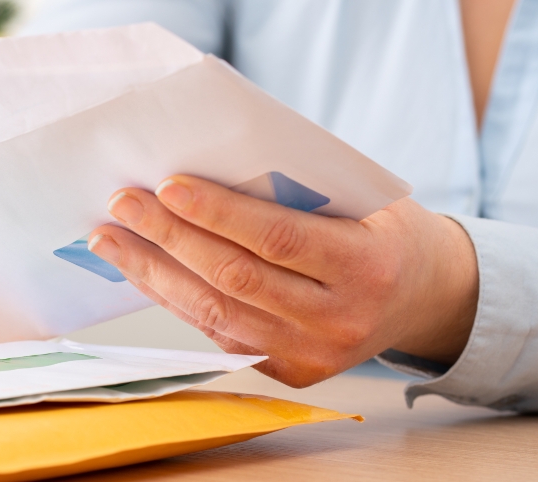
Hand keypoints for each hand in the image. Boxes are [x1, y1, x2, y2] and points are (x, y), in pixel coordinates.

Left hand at [87, 175, 479, 387]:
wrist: (426, 296)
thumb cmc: (382, 228)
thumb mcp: (360, 198)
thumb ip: (294, 189)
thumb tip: (200, 165)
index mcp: (367, 265)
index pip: (279, 238)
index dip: (218, 213)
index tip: (167, 184)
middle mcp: (340, 320)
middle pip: (236, 278)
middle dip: (169, 237)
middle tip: (122, 202)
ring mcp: (313, 355)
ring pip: (216, 314)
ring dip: (154, 272)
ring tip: (111, 237)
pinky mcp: (290, 373)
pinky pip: (219, 334)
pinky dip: (174, 298)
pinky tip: (142, 269)